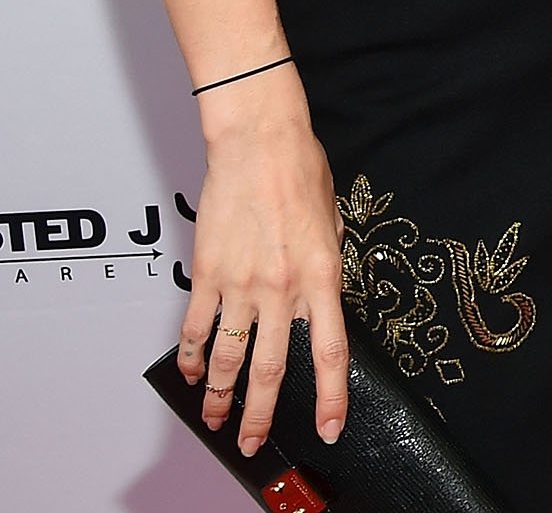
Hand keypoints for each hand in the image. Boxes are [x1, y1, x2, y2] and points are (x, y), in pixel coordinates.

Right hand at [181, 79, 347, 452]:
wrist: (260, 142)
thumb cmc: (302, 172)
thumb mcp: (333, 224)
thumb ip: (324, 267)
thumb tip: (318, 299)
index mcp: (323, 276)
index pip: (330, 352)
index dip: (331, 396)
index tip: (330, 426)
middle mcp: (282, 287)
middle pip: (273, 368)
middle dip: (263, 413)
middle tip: (254, 441)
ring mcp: (241, 284)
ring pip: (228, 356)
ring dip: (219, 394)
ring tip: (214, 419)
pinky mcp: (207, 273)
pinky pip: (195, 325)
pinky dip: (188, 354)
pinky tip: (187, 372)